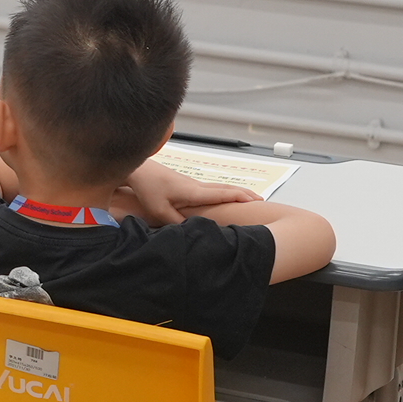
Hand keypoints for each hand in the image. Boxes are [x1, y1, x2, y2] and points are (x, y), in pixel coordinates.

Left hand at [119, 159, 256, 227]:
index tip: (256, 200)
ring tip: (251, 198)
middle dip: (245, 194)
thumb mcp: (160, 211)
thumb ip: (178, 223)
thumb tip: (193, 231)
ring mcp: (194, 183)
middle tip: (262, 200)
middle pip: (227, 188)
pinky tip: (227, 197)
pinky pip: (213, 188)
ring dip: (237, 192)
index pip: (222, 194)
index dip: (240, 197)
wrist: (140, 170)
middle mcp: (197, 186)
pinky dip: (226, 191)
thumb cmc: (149, 189)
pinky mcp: (189, 184)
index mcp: (194, 192)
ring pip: (221, 187)